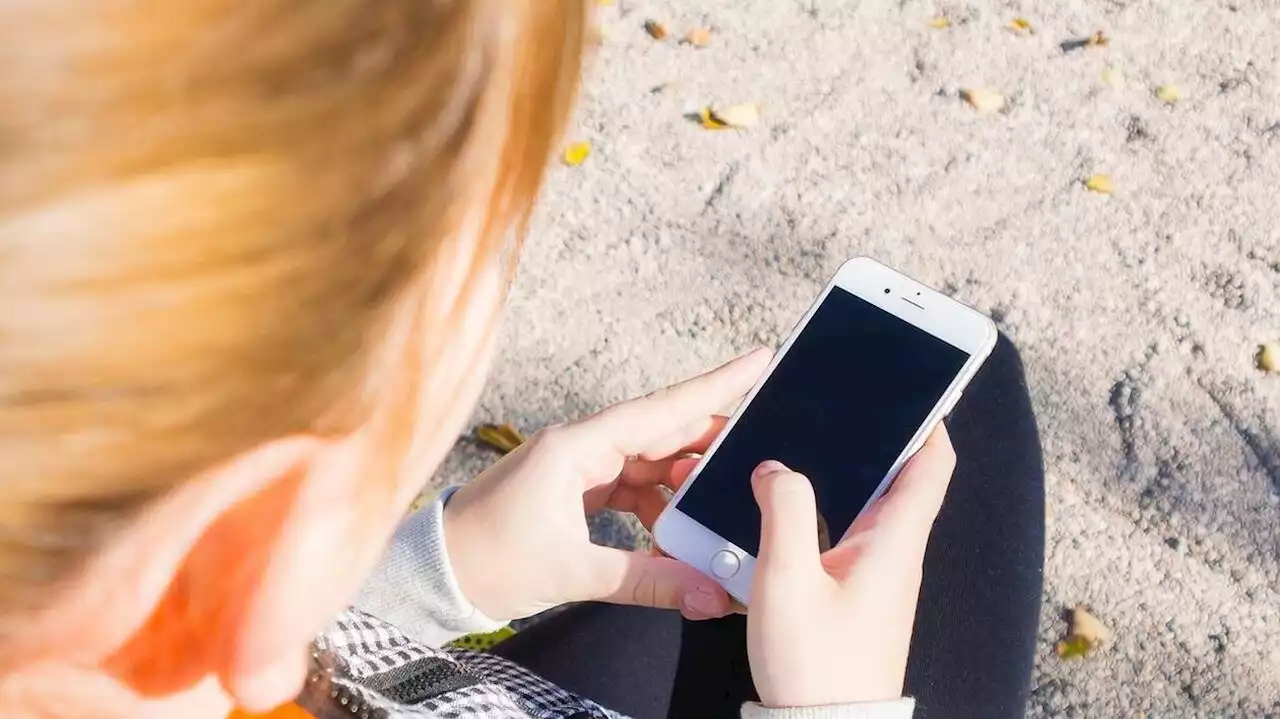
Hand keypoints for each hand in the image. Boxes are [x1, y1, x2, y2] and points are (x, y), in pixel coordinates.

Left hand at [444, 350, 771, 622]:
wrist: (435, 575)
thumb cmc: (488, 561)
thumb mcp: (573, 573)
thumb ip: (647, 580)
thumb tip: (710, 593)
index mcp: (577, 447)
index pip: (661, 409)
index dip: (716, 386)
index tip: (759, 360)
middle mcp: (580, 446)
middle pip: (662, 431)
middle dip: (714, 439)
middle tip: (766, 441)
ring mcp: (577, 466)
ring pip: (650, 462)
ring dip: (686, 481)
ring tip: (728, 498)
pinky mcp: (574, 490)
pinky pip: (631, 486)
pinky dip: (660, 505)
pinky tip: (681, 529)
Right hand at [747, 425, 955, 707]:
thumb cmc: (814, 665)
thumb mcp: (787, 580)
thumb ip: (785, 512)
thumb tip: (777, 468)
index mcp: (894, 542)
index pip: (932, 464)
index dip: (928, 418)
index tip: (908, 385)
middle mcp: (896, 554)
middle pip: (900, 477)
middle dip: (874, 437)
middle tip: (841, 406)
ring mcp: (879, 576)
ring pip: (870, 506)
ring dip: (844, 474)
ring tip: (805, 446)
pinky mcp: (857, 594)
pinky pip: (849, 535)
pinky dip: (826, 510)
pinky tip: (788, 509)